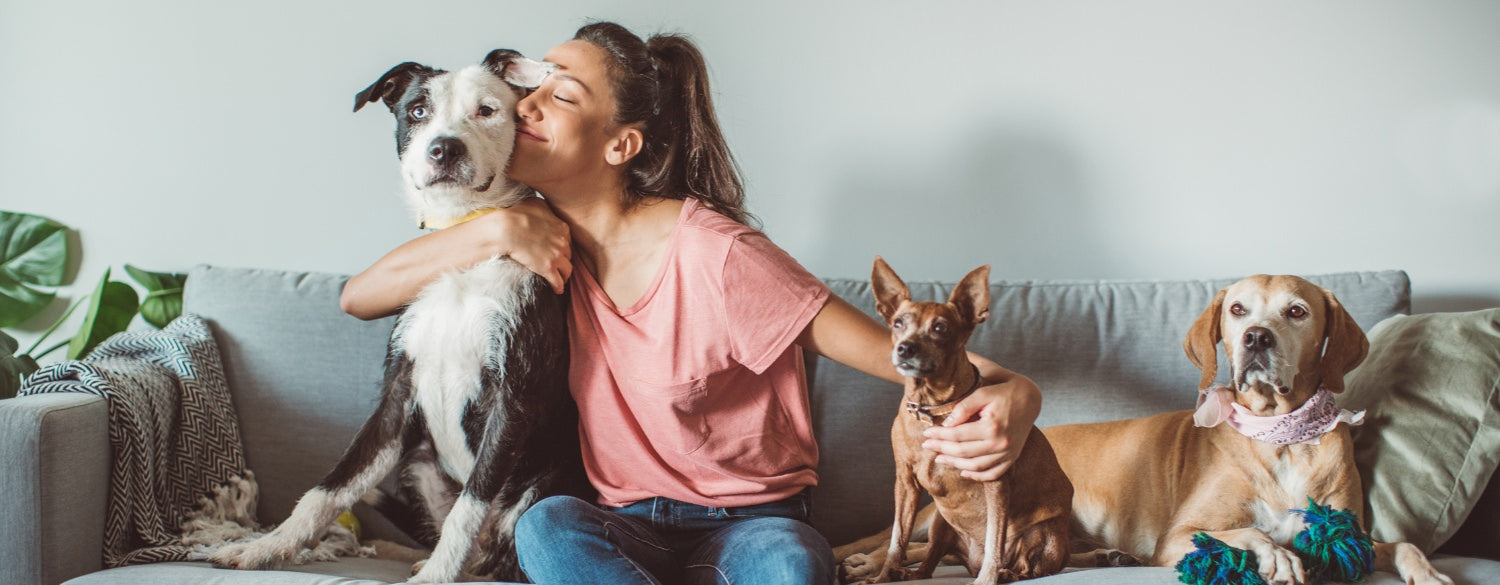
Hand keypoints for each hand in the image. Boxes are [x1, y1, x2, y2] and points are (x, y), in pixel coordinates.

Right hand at [484, 198, 571, 293]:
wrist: (506, 229)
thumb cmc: (517, 214)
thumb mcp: (536, 204)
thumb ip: (546, 209)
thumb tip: (546, 209)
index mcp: (562, 227)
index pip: (567, 240)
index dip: (561, 245)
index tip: (556, 249)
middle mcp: (563, 242)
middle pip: (568, 254)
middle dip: (563, 259)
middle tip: (557, 264)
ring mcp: (556, 256)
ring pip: (567, 269)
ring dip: (564, 274)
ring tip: (560, 278)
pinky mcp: (547, 269)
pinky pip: (558, 282)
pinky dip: (558, 286)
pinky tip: (556, 289)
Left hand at [920, 374, 1040, 480]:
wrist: (1031, 398)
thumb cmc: (1004, 391)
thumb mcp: (983, 392)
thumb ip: (964, 408)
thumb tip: (946, 424)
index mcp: (992, 426)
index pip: (957, 435)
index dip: (939, 436)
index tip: (926, 434)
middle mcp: (1001, 443)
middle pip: (964, 452)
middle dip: (942, 450)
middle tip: (927, 446)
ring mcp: (1008, 453)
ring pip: (976, 466)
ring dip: (955, 464)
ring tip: (940, 458)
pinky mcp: (1013, 457)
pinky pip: (993, 473)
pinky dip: (978, 476)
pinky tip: (963, 472)